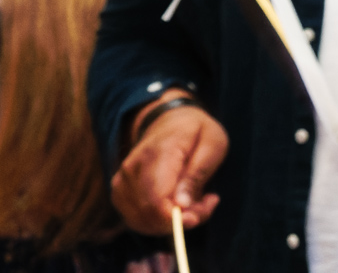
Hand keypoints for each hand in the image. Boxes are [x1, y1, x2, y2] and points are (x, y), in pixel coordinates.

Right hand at [111, 94, 227, 233]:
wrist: (170, 120)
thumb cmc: (197, 132)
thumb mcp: (213, 144)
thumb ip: (197, 174)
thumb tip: (181, 206)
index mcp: (159, 153)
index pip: (155, 198)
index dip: (173, 218)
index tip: (196, 218)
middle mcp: (133, 168)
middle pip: (148, 213)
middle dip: (180, 220)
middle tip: (207, 205)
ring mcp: (122, 180)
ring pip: (142, 220)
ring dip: (172, 222)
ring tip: (198, 201)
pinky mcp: (119, 191)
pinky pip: (137, 219)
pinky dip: (160, 221)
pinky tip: (180, 206)